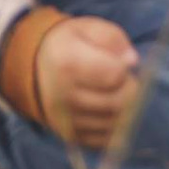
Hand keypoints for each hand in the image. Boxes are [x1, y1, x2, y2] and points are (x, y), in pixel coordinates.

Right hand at [33, 14, 140, 148]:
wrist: (37, 67)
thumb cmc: (71, 44)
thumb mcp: (90, 29)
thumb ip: (114, 40)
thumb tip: (132, 62)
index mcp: (67, 63)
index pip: (114, 74)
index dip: (125, 68)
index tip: (121, 62)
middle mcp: (63, 96)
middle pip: (118, 103)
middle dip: (131, 90)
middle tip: (124, 80)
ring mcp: (65, 120)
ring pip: (115, 123)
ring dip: (125, 109)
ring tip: (115, 92)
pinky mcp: (69, 136)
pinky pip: (105, 140)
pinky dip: (114, 127)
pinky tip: (109, 110)